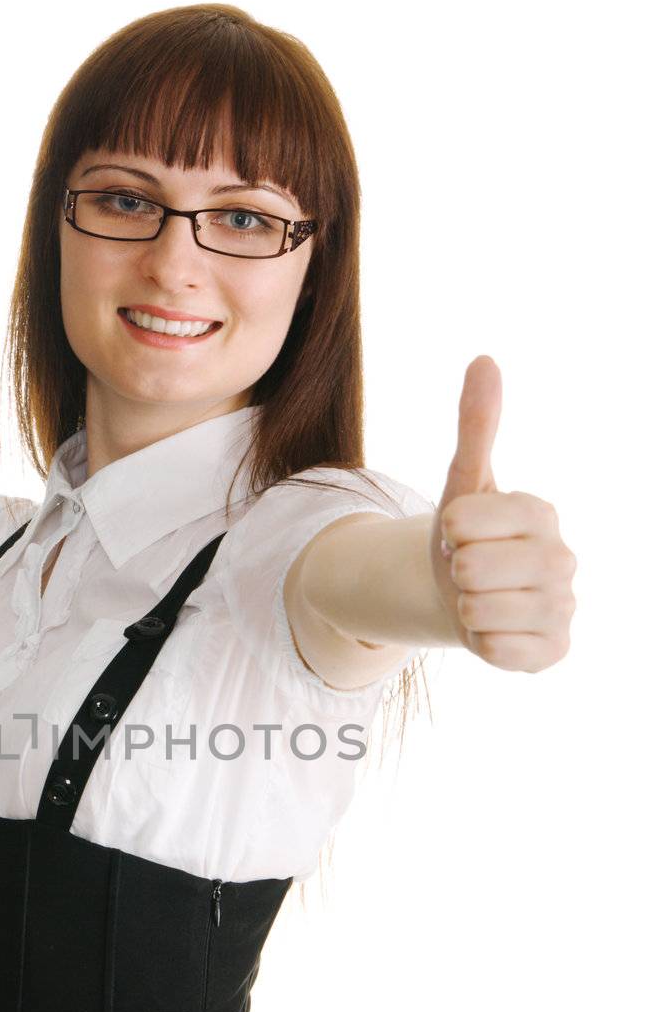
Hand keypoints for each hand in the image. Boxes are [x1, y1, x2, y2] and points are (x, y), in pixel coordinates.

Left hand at [430, 355, 576, 670]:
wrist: (466, 594)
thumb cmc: (467, 536)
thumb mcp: (463, 481)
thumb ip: (476, 426)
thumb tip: (484, 360)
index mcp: (541, 513)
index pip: (464, 521)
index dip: (447, 531)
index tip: (459, 534)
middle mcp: (563, 559)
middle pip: (469, 570)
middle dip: (453, 572)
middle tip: (467, 570)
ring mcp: (563, 607)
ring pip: (480, 612)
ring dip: (464, 608)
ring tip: (479, 598)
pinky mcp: (555, 650)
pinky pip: (497, 651)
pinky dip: (481, 642)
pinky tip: (492, 628)